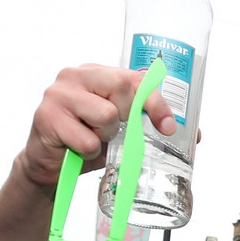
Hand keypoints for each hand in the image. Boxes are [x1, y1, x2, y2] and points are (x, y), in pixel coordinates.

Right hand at [19, 65, 176, 189]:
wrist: (51, 166)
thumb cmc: (87, 142)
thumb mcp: (122, 131)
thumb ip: (148, 125)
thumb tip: (193, 134)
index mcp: (97, 74)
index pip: (135, 78)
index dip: (156, 102)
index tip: (168, 127)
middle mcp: (76, 76)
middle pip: (121, 87)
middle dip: (129, 115)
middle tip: (117, 132)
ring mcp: (58, 94)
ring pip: (106, 114)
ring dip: (106, 136)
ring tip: (93, 139)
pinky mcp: (46, 117)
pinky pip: (86, 140)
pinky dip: (88, 152)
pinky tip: (76, 148)